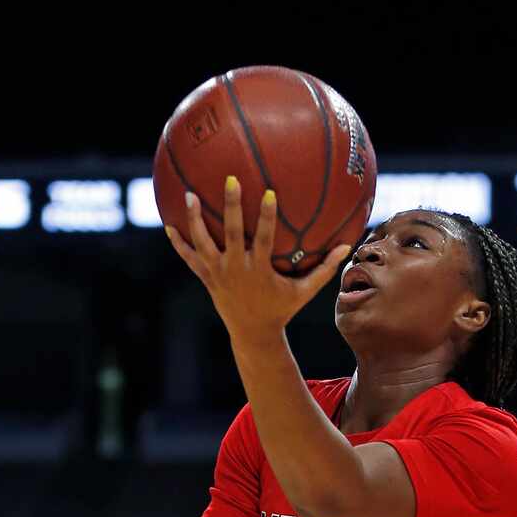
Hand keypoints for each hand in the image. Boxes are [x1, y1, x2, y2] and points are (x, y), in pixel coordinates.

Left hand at [165, 180, 349, 347]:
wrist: (254, 335)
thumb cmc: (281, 309)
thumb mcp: (304, 291)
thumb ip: (324, 269)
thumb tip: (347, 247)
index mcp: (259, 271)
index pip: (264, 240)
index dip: (266, 218)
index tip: (269, 194)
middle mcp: (236, 270)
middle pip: (231, 234)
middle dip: (231, 207)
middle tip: (230, 180)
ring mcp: (218, 274)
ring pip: (203, 244)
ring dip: (195, 220)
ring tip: (189, 195)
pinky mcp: (207, 278)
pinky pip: (190, 259)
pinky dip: (179, 245)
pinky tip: (169, 226)